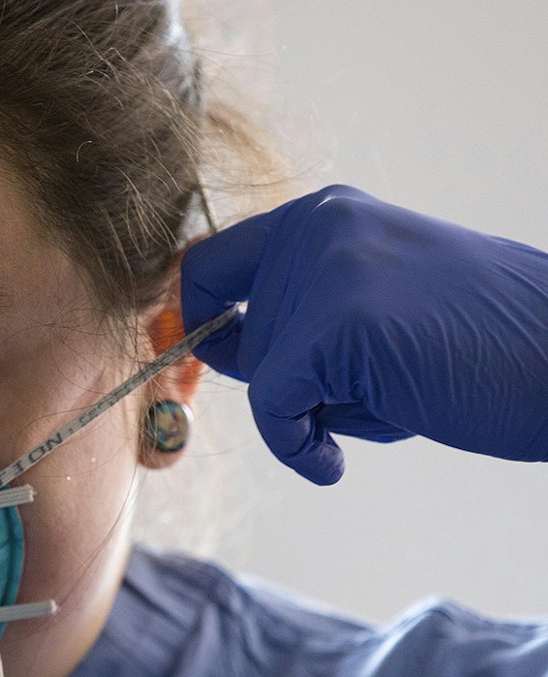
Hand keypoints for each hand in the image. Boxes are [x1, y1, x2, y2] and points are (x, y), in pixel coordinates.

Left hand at [180, 185, 547, 483]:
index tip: (205, 359)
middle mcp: (319, 228)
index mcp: (327, 213)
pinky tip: (332, 462)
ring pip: (262, 376)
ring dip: (317, 412)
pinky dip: (297, 449)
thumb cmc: (483, 345)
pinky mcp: (337, 329)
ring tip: (397, 393)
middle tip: (370, 388)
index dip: (192, 318)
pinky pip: (272, 410)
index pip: (211, 262)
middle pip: (236, 336)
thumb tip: (198, 341)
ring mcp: (328, 274)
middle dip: (286, 383)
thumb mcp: (378, 303)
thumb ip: (299, 309)